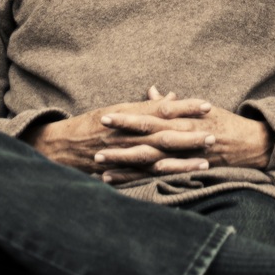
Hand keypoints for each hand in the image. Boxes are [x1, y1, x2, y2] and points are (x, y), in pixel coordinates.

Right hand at [24, 87, 214, 177]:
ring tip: (206, 160)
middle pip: (163, 134)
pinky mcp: (121, 170)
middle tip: (213, 133)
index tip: (206, 105)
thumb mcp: (118, 108)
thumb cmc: (91, 124)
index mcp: (126, 114)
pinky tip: (183, 177)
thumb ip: (145, 105)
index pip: (160, 109)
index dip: (184, 108)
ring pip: (158, 157)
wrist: (61, 146)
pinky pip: (146, 174)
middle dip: (189, 134)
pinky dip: (165, 175)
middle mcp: (126, 134)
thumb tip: (169, 97)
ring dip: (183, 159)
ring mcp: (124, 154)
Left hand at [95, 88, 274, 183]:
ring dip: (126, 164)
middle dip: (121, 142)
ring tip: (101, 166)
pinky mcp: (190, 172)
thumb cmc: (225, 123)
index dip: (129, 117)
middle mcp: (184, 138)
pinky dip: (143, 181)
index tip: (107, 117)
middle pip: (147, 141)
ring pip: (152, 162)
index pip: (152, 117)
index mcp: (184, 120)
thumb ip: (173, 103)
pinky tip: (124, 183)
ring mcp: (187, 158)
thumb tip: (151, 91)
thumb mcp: (200, 107)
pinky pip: (162, 178)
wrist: (254, 145)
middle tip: (97, 143)